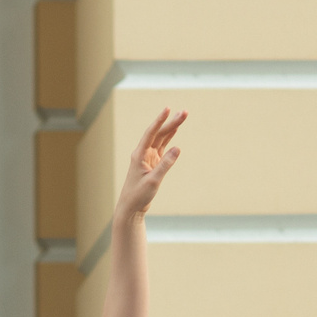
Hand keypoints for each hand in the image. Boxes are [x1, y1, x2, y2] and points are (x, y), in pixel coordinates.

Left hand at [113, 106, 187, 221]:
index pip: (150, 133)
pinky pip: (162, 148)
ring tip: (183, 116)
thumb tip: (177, 148)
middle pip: (159, 134)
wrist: (131, 208)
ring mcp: (148, 158)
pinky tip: (175, 130)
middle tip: (185, 112)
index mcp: (139, 155)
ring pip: (161, 139)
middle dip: (171, 122)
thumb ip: (165, 164)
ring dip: (171, 128)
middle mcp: (142, 153)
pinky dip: (169, 139)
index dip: (159, 121)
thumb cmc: (138, 195)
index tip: (168, 109)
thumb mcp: (153, 180)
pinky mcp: (152, 163)